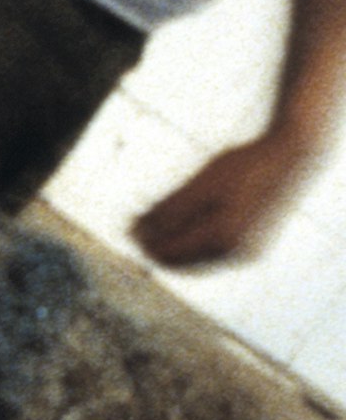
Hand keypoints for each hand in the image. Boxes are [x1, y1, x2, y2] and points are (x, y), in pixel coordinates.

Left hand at [132, 130, 312, 268]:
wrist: (294, 157)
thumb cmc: (244, 165)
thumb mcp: (200, 184)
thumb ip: (168, 209)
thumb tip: (134, 229)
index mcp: (221, 237)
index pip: (167, 254)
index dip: (142, 243)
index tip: (125, 226)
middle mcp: (235, 253)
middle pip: (179, 262)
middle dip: (154, 247)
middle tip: (132, 227)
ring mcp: (246, 254)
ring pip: (195, 262)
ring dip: (171, 247)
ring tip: (151, 225)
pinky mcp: (252, 248)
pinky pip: (211, 256)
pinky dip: (191, 245)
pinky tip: (179, 227)